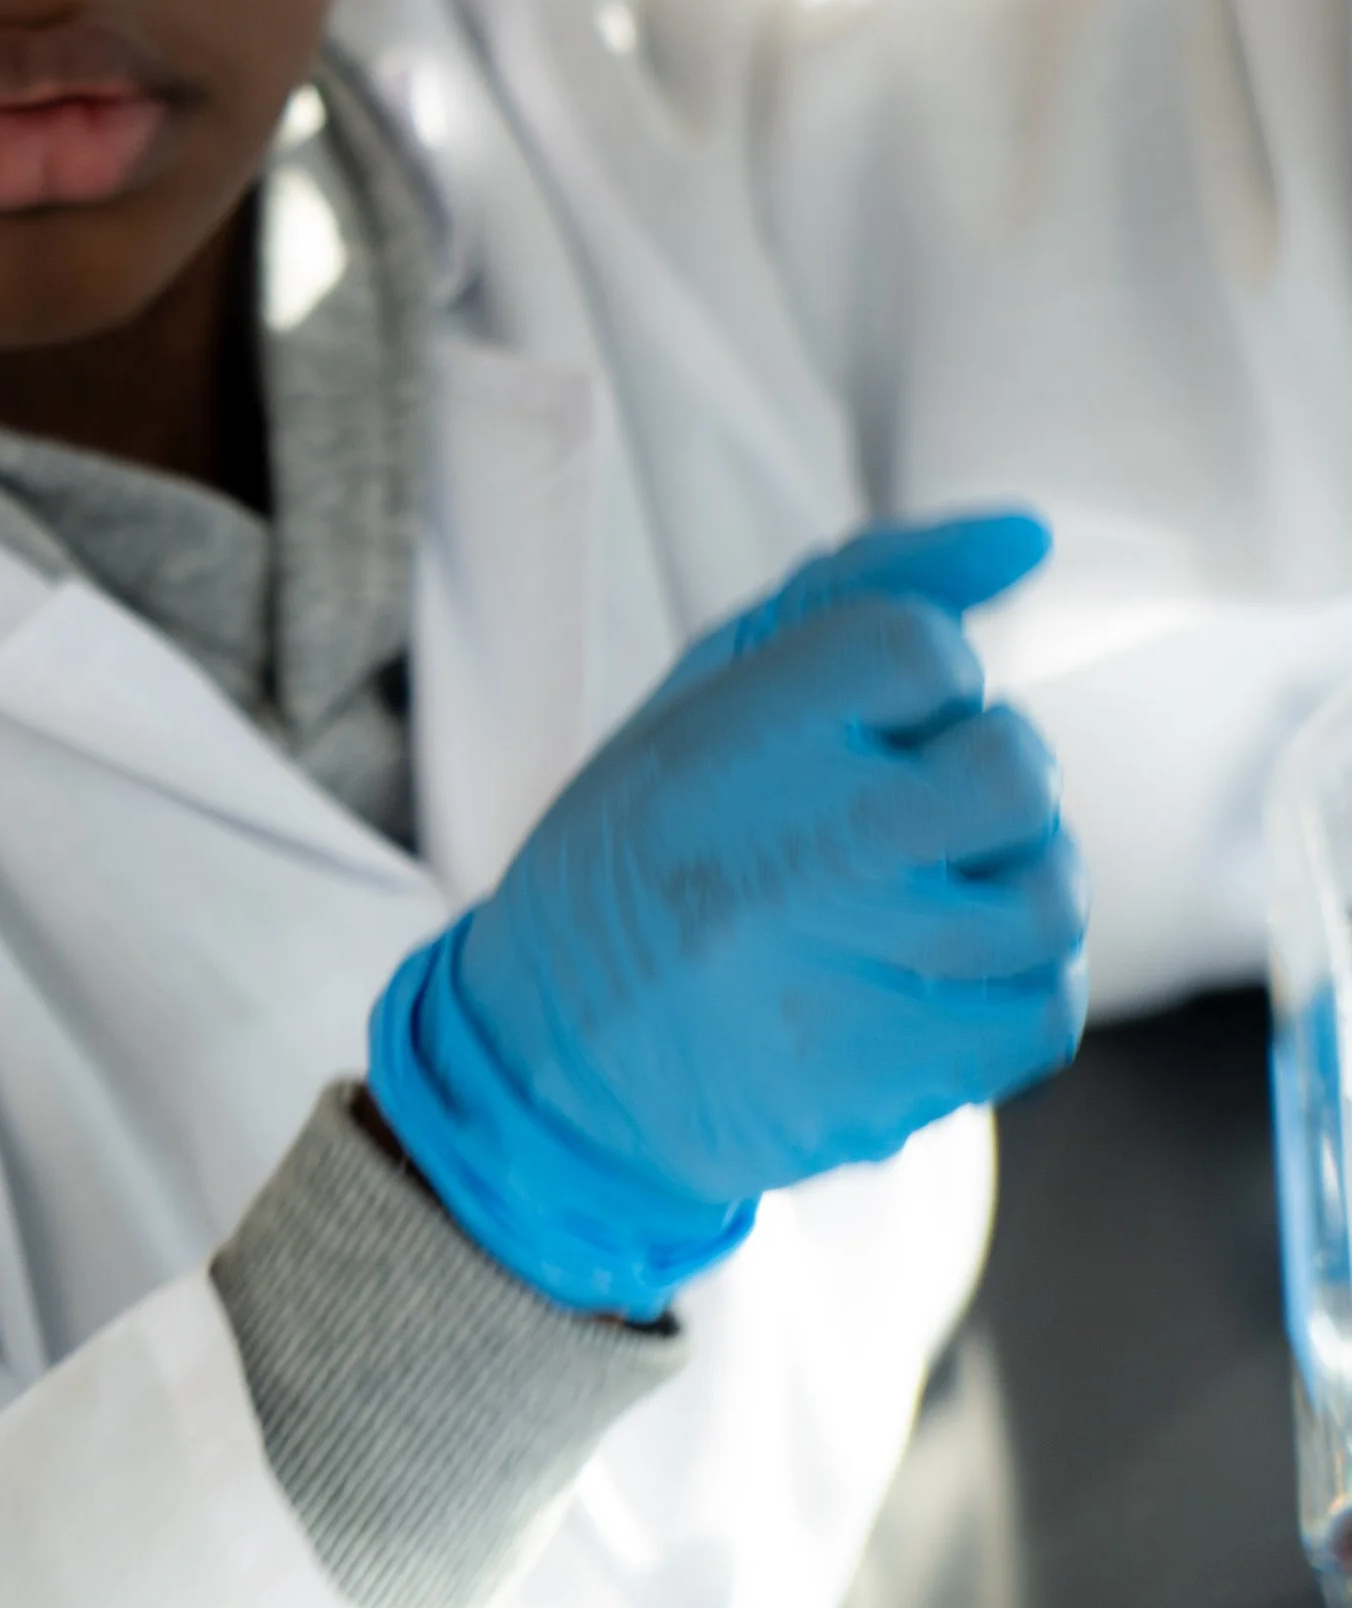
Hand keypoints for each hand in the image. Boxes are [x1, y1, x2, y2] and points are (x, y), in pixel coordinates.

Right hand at [368, 515, 1087, 1317]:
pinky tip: (949, 969)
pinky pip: (1044, 1007)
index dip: (928, 673)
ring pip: (1048, 893)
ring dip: (1013, 882)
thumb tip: (1030, 533)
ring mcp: (857, 970)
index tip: (883, 713)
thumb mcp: (710, 687)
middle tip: (921, 803)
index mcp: (739, 737)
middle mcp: (802, 847)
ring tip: (927, 891)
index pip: (922, 647)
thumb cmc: (646, 847)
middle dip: (990, 773)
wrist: (558, 1061)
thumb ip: (871, 587)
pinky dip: (1022, 982)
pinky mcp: (894, 1075)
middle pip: (1014, 768)